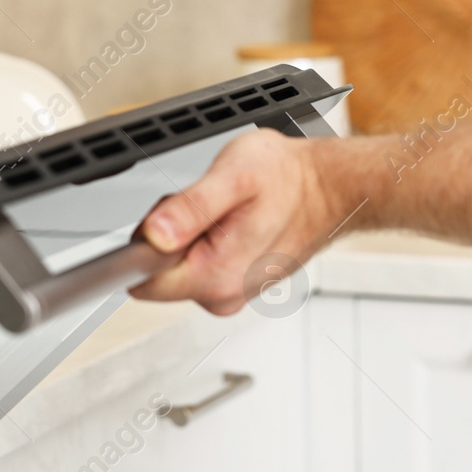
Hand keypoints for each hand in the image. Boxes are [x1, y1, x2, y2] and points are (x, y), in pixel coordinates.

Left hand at [131, 130, 355, 314]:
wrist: (329, 188)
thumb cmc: (288, 178)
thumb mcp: (233, 176)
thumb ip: (188, 208)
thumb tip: (152, 235)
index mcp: (215, 275)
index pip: (141, 280)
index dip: (144, 244)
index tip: (169, 219)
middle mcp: (222, 295)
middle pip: (157, 275)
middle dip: (168, 238)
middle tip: (205, 207)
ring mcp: (232, 293)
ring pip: (178, 270)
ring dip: (189, 239)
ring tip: (223, 212)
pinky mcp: (237, 285)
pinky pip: (200, 268)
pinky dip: (207, 243)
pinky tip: (232, 223)